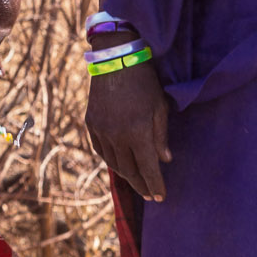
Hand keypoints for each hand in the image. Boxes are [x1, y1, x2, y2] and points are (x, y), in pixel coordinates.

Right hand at [86, 59, 170, 200]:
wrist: (115, 60)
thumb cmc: (145, 82)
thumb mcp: (160, 108)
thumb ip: (161, 136)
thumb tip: (165, 160)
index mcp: (138, 132)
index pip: (148, 168)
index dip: (155, 185)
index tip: (161, 197)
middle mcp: (117, 136)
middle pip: (129, 170)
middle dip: (141, 184)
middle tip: (150, 194)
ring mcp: (101, 130)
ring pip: (113, 163)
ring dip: (126, 175)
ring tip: (138, 181)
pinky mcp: (90, 124)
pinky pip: (100, 150)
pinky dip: (110, 160)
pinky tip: (119, 164)